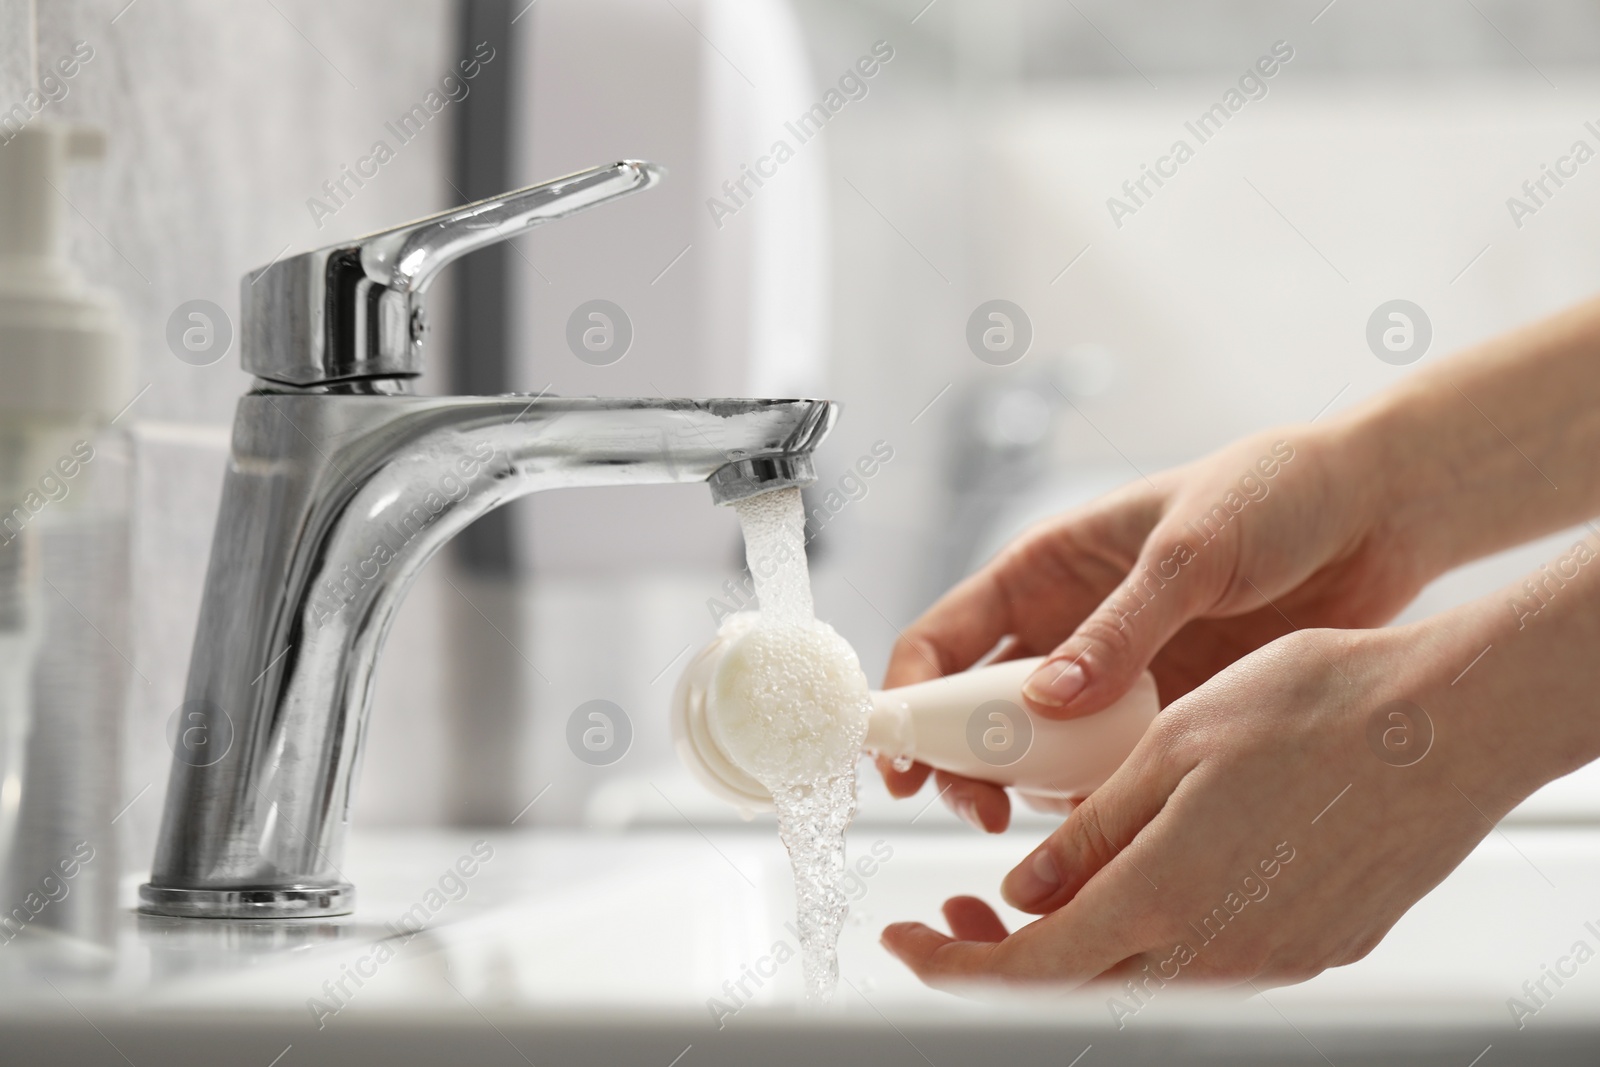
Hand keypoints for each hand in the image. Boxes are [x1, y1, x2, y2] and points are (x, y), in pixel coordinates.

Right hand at [879, 423, 1430, 830]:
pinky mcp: (1166, 715)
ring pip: (1038, 753)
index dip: (908, 699)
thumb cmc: (1276, 494)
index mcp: (1045, 569)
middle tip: (984, 814)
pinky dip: (1101, 802)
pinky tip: (1115, 821)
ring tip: (1054, 821)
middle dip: (964, 766)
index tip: (899, 758)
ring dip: (1032, 791)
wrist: (1380, 515)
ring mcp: (1114, 677)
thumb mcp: (1191, 551)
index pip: (942, 640)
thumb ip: (1121, 627)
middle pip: (976, 712)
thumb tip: (1047, 703)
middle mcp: (1066, 627)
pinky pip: (1111, 771)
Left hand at [880, 621, 1547, 992]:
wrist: (1452, 724)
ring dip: (1075, 944)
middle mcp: (1220, 949)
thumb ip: (1092, 831)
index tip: (906, 943)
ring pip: (1142, 975)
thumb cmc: (1318, 711)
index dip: (953, 965)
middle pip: (1079, 986)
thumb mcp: (1174, 745)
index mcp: (1167, 895)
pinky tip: (1136, 876)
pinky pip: (1206, 959)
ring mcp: (1275, 957)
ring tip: (1037, 887)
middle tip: (956, 910)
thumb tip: (1027, 890)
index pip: (1028, 968)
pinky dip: (1146, 932)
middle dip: (1002, 956)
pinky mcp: (1316, 946)